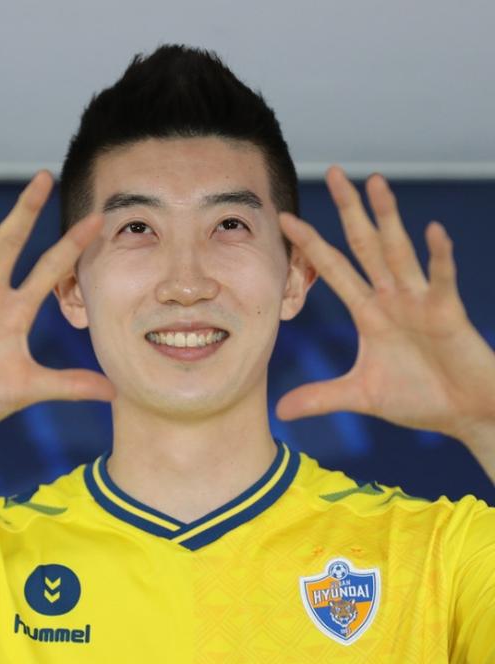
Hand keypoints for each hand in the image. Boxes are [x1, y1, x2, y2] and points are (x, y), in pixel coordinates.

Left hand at [275, 166, 494, 441]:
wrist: (463, 413)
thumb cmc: (418, 398)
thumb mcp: (360, 396)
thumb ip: (321, 398)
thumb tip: (278, 412)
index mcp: (369, 312)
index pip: (334, 270)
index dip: (311, 245)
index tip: (285, 219)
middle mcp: (392, 298)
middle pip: (365, 245)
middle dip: (349, 211)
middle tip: (333, 172)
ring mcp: (420, 301)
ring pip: (399, 251)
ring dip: (388, 218)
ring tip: (375, 182)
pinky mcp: (448, 313)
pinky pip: (442, 280)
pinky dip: (439, 258)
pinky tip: (432, 231)